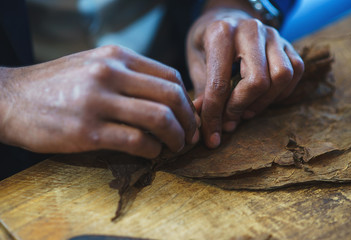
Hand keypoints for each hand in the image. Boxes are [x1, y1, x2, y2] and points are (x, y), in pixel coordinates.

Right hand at [0, 45, 199, 157]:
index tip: (189, 116)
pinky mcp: (87, 131)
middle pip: (171, 96)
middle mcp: (110, 74)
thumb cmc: (57, 84)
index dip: (187, 100)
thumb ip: (129, 76)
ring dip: (176, 137)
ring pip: (159, 118)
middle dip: (188, 120)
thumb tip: (165, 97)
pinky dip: (152, 150)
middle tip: (190, 135)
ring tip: (175, 146)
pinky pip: (136, 141)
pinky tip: (151, 153)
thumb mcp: (95, 66)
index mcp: (116, 57)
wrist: (10, 98)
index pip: (170, 76)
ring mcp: (98, 102)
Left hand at [187, 7, 303, 147]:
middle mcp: (250, 30)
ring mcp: (273, 35)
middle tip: (229, 121)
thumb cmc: (207, 41)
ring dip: (263, 102)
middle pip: (258, 81)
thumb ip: (202, 90)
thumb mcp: (195, 61)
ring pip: (282, 76)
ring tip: (245, 111)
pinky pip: (295, 72)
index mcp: (221, 33)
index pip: (219, 83)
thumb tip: (204, 124)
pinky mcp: (288, 43)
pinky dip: (281, 93)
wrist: (227, 15)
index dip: (215, 115)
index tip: (212, 137)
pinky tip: (262, 99)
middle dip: (241, 108)